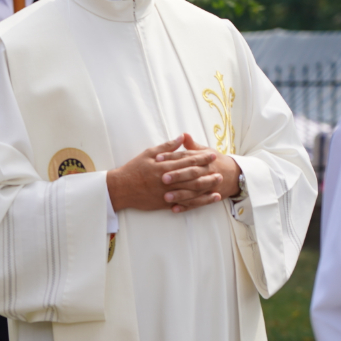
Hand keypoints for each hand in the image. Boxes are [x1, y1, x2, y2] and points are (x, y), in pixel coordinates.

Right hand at [106, 134, 224, 212]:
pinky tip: (208, 199)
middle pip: (192, 175)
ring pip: (191, 189)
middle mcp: (167, 179)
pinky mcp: (165, 202)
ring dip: (207, 186)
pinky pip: (185, 202)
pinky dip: (199, 201)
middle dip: (207, 171)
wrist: (121, 189)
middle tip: (220, 168)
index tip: (212, 154)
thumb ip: (166, 147)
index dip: (201, 157)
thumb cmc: (133, 169)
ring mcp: (167, 192)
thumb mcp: (148, 153)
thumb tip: (181, 138)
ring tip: (219, 182)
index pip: (187, 160)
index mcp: (164, 165)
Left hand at [156, 135, 241, 212]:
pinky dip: (186, 207)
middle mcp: (206, 171)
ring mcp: (209, 185)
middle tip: (163, 178)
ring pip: (194, 190)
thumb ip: (192, 146)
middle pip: (192, 173)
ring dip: (180, 195)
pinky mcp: (209, 197)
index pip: (186, 157)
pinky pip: (197, 203)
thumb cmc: (214, 162)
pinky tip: (174, 209)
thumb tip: (183, 135)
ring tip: (166, 197)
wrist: (235, 175)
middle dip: (178, 176)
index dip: (172, 157)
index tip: (158, 158)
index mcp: (203, 159)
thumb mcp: (205, 151)